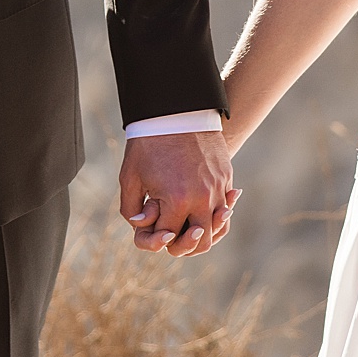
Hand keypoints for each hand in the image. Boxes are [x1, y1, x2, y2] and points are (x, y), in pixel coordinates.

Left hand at [118, 129, 236, 257]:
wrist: (175, 110)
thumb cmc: (148, 144)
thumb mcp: (130, 176)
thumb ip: (131, 208)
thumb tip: (142, 227)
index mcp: (177, 200)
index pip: (170, 238)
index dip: (158, 238)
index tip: (154, 228)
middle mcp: (202, 198)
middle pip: (202, 242)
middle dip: (186, 246)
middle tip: (174, 237)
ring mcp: (218, 187)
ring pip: (219, 227)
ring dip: (205, 233)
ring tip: (190, 227)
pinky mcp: (226, 176)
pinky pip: (227, 206)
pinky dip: (218, 214)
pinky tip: (204, 211)